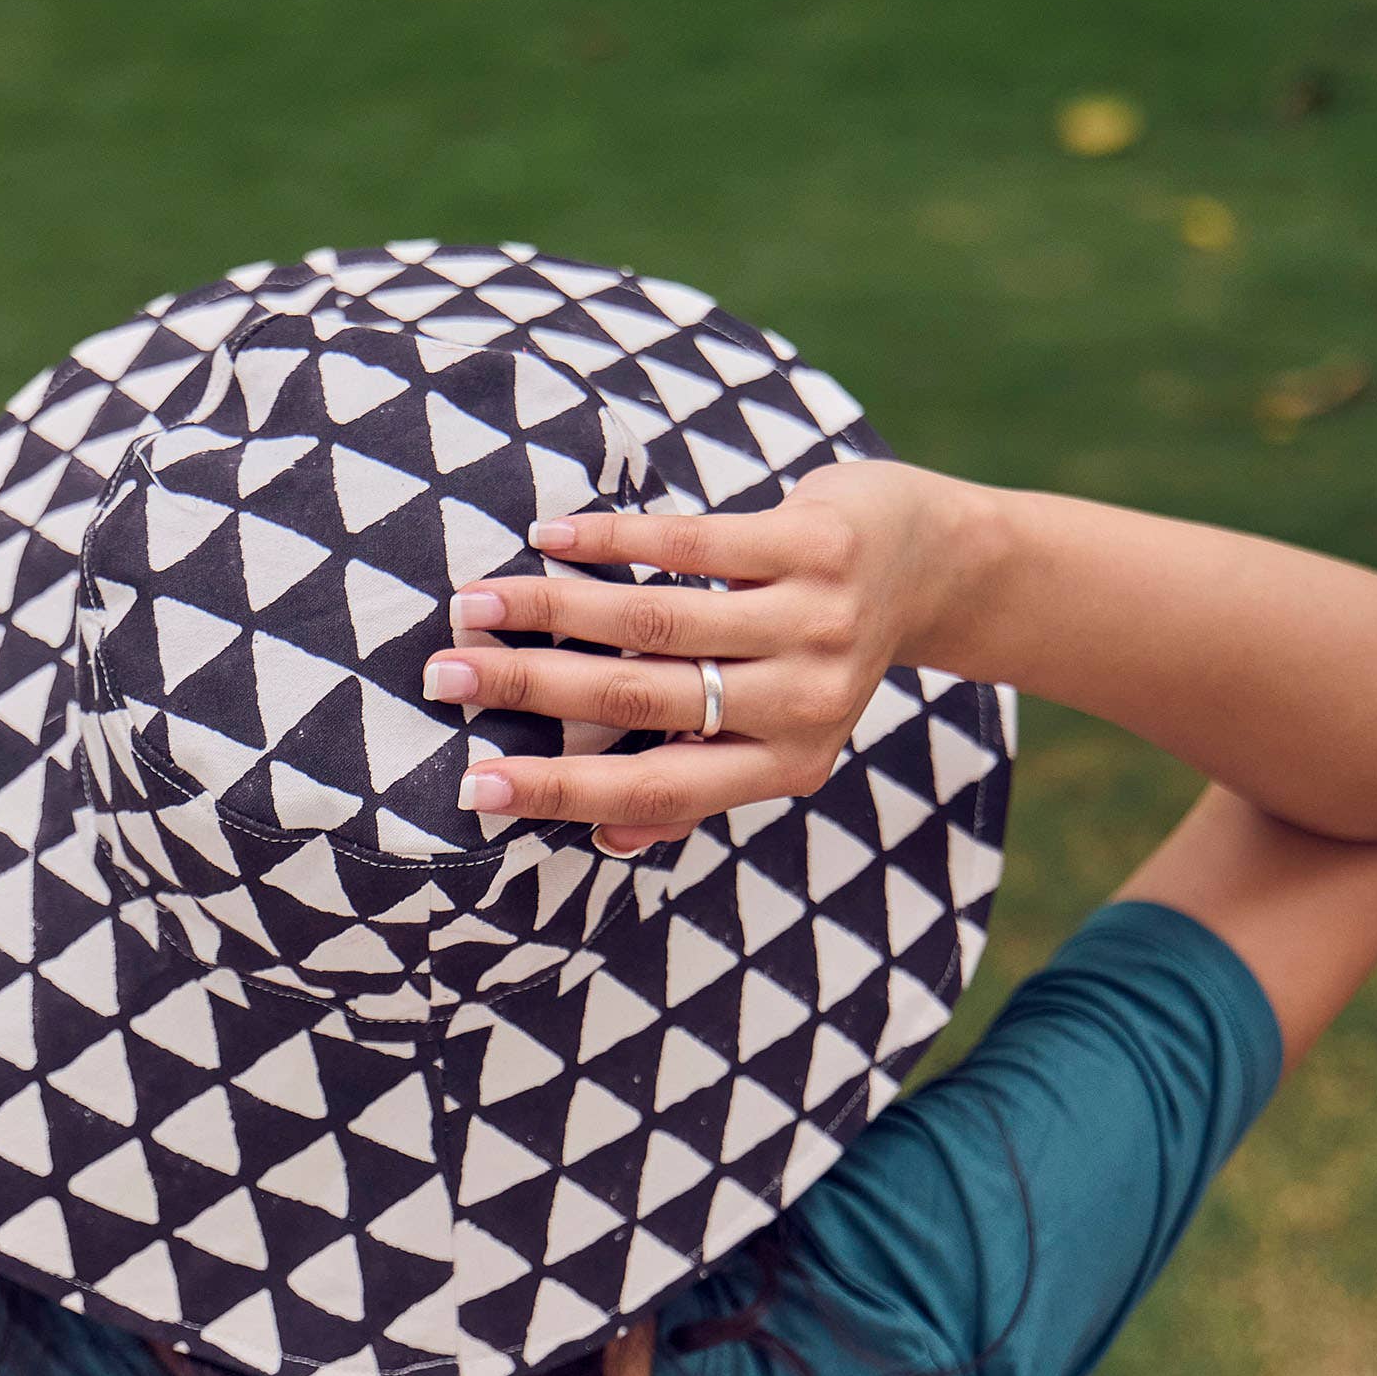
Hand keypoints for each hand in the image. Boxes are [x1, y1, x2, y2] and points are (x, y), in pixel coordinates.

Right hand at [422, 459, 995, 853]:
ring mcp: (814, 620)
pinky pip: (691, 543)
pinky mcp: (815, 543)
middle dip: (529, 689)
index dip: (561, 792)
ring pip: (656, 621)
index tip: (474, 787)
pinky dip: (611, 541)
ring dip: (551, 610)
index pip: (656, 791)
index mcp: (789, 766)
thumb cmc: (820, 660)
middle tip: (443, 677)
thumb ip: (701, 783)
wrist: (933, 568)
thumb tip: (608, 839)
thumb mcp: (781, 739)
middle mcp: (805, 703)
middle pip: (640, 702)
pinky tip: (548, 536)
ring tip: (474, 604)